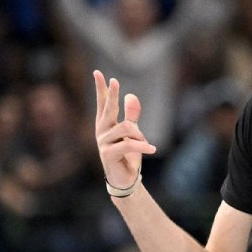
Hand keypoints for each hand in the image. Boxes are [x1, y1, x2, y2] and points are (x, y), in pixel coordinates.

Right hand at [95, 70, 156, 190]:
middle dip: (112, 95)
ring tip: (145, 143)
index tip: (98, 73)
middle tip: (115, 80)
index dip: (101, 88)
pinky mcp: (108, 154)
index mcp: (106, 124)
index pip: (102, 103)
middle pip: (108, 109)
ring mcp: (103, 142)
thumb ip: (132, 115)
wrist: (125, 179)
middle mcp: (101, 131)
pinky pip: (129, 144)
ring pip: (126, 128)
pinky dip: (143, 146)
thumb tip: (131, 95)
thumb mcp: (133, 133)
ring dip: (140, 135)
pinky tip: (152, 149)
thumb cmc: (128, 155)